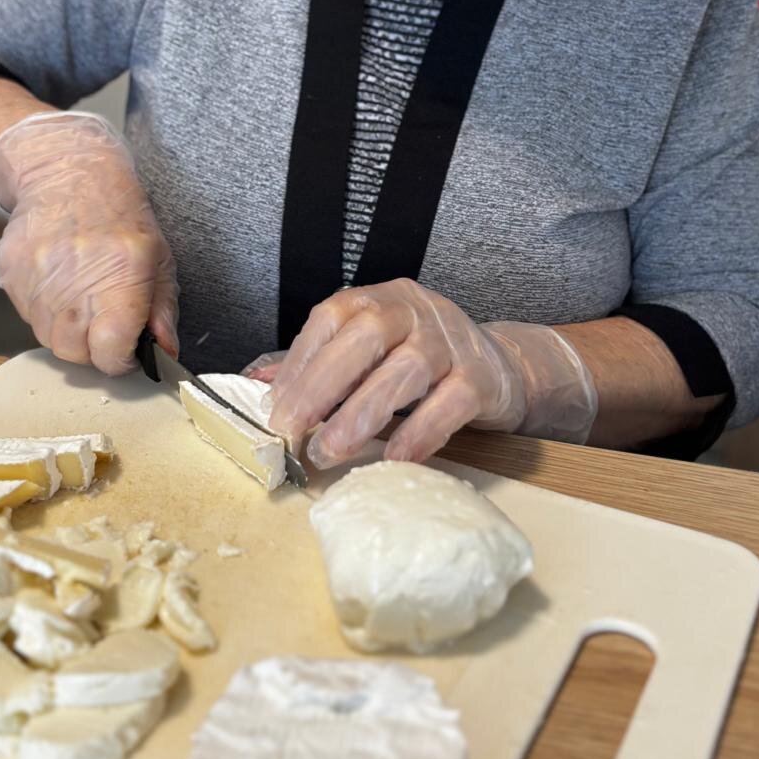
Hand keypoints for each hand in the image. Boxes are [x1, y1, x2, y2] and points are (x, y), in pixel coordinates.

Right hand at [0, 112, 177, 374]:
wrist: (68, 175)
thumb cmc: (120, 218)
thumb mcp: (159, 259)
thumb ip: (163, 311)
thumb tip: (166, 352)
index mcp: (119, 278)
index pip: (110, 352)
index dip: (121, 358)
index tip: (127, 349)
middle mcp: (74, 282)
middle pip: (76, 353)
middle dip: (94, 348)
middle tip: (104, 323)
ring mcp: (36, 279)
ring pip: (49, 339)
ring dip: (68, 330)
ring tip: (82, 298)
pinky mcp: (11, 275)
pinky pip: (27, 316)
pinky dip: (44, 311)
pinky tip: (59, 284)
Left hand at [266, 278, 596, 467]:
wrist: (502, 368)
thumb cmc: (423, 361)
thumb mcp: (370, 353)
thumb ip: (319, 364)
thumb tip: (256, 384)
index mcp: (379, 300)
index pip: (331, 318)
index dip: (299, 361)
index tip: (273, 407)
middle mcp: (414, 311)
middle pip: (364, 336)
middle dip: (321, 384)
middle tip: (292, 429)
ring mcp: (450, 342)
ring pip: (405, 370)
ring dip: (362, 413)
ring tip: (330, 451)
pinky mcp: (481, 379)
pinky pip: (449, 404)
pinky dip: (419, 433)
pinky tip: (393, 458)